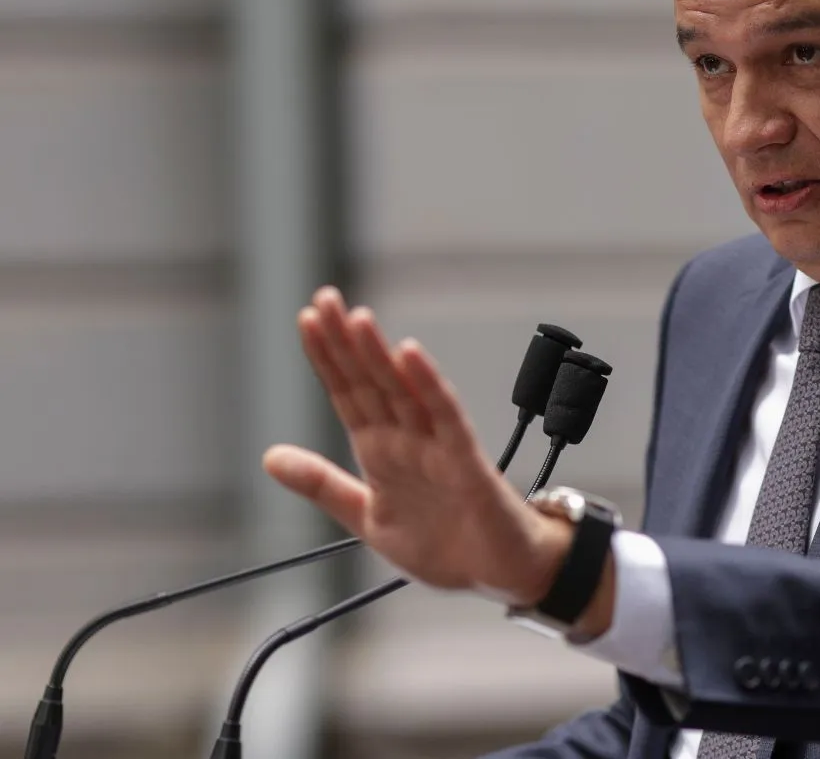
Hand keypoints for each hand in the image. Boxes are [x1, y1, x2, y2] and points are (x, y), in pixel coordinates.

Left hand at [262, 286, 567, 598]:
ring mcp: (436, 446)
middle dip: (346, 341)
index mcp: (380, 450)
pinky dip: (428, 385)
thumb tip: (269, 457)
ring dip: (379, 355)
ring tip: (356, 319)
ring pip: (403, 390)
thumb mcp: (366, 516)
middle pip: (371, 380)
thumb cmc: (445, 543)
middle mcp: (406, 439)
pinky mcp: (466, 460)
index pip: (348, 393)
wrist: (499, 572)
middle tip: (325, 297)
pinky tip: (411, 355)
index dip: (327, 357)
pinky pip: (445, 416)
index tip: (307, 318)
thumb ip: (322, 485)